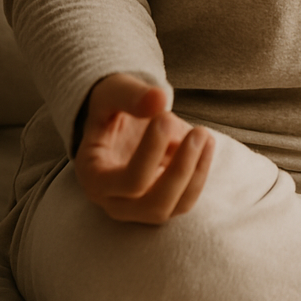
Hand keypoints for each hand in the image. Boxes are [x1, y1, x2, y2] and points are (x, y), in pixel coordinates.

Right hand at [73, 72, 214, 222]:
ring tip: (204, 135)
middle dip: (181, 170)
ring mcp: (138, 208)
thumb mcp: (112, 92)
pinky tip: (206, 143)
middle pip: (153, 205)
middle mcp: (114, 201)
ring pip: (173, 207)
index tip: (166, 118)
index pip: (129, 182)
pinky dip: (199, 174)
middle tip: (199, 132)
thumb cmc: (111, 106)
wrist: (118, 118)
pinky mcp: (161, 203)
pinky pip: (185, 200)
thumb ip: (130, 95)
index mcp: (94, 177)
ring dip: (195, 173)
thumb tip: (159, 99)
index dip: (152, 153)